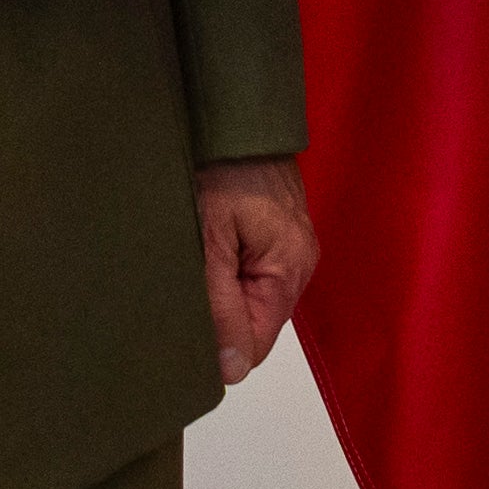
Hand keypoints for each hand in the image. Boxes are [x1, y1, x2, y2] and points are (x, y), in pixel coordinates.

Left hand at [195, 157, 318, 386]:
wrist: (238, 118)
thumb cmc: (222, 170)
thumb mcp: (210, 241)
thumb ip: (221, 307)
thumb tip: (231, 370)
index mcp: (289, 271)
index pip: (255, 346)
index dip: (219, 343)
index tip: (188, 320)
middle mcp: (300, 265)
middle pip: (255, 323)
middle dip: (220, 314)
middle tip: (189, 280)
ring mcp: (294, 249)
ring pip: (253, 299)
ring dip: (224, 290)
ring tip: (202, 257)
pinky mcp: (283, 236)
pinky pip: (256, 274)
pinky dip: (232, 269)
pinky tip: (214, 246)